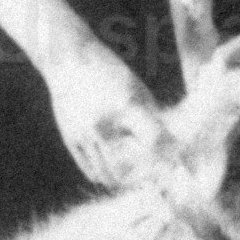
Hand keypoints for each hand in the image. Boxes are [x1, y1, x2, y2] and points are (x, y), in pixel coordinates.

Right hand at [45, 47, 167, 187]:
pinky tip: (115, 174)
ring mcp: (85, 133)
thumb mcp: (135, 87)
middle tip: (153, 176)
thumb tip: (167, 142)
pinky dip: (104, 176)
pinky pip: (91, 170)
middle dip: (144, 175)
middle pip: (130, 166)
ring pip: (109, 175)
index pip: (153, 142)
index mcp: (126, 105)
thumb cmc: (108, 70)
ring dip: (124, 180)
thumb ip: (151, 115)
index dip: (165, 154)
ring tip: (134, 177)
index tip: (171, 159)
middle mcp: (104, 123)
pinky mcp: (71, 139)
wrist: (69, 59)